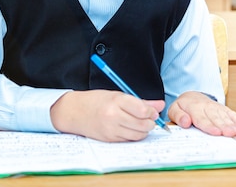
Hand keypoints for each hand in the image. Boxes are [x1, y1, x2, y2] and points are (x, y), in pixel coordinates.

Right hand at [50, 90, 164, 141]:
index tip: (153, 111)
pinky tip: (130, 129)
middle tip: (150, 119)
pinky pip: (129, 140)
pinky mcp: (109, 139)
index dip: (151, 112)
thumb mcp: (118, 95)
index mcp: (116, 101)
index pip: (142, 109)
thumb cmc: (97, 100)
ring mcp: (111, 129)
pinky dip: (134, 135)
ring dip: (144, 131)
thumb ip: (141, 101)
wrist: (74, 111)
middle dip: (150, 123)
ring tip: (140, 124)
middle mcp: (113, 116)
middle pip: (142, 124)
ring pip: (138, 135)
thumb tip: (161, 105)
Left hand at [168, 91, 235, 136]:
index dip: (209, 126)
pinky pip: (230, 112)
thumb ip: (178, 116)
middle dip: (223, 126)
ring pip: (224, 116)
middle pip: (215, 118)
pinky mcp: (222, 108)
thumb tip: (185, 122)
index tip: (216, 132)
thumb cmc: (183, 107)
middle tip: (230, 134)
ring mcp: (215, 107)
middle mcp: (206, 106)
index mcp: (193, 108)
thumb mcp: (174, 110)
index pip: (202, 118)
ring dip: (231, 124)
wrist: (191, 96)